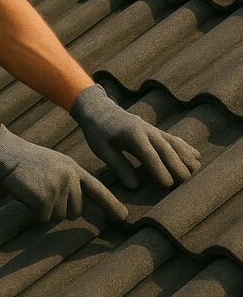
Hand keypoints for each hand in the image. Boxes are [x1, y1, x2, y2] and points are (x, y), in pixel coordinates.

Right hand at [0, 125, 127, 222]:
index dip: (112, 205)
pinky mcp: (44, 198)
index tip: (125, 218)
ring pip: (59, 216)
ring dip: (46, 209)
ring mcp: (58, 188)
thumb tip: (77, 208)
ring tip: (35, 189)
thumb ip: (70, 181)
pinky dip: (34, 211)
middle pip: (76, 211)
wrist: (8, 153)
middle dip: (61, 208)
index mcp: (75, 169)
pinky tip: (28, 194)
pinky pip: (44, 217)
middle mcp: (70, 178)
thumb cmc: (28, 161)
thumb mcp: (56, 165)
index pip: (98, 190)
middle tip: (44, 191)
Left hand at [71, 84, 200, 188]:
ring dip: (186, 157)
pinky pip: (174, 139)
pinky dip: (186, 148)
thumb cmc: (98, 132)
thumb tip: (134, 186)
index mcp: (131, 134)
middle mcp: (146, 130)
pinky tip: (197, 157)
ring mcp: (153, 129)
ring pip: (174, 143)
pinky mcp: (156, 130)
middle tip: (186, 183)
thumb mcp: (101, 149)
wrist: (100, 110)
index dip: (159, 169)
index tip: (167, 185)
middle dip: (177, 165)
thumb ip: (118, 166)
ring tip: (196, 172)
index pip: (148, 154)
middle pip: (166, 148)